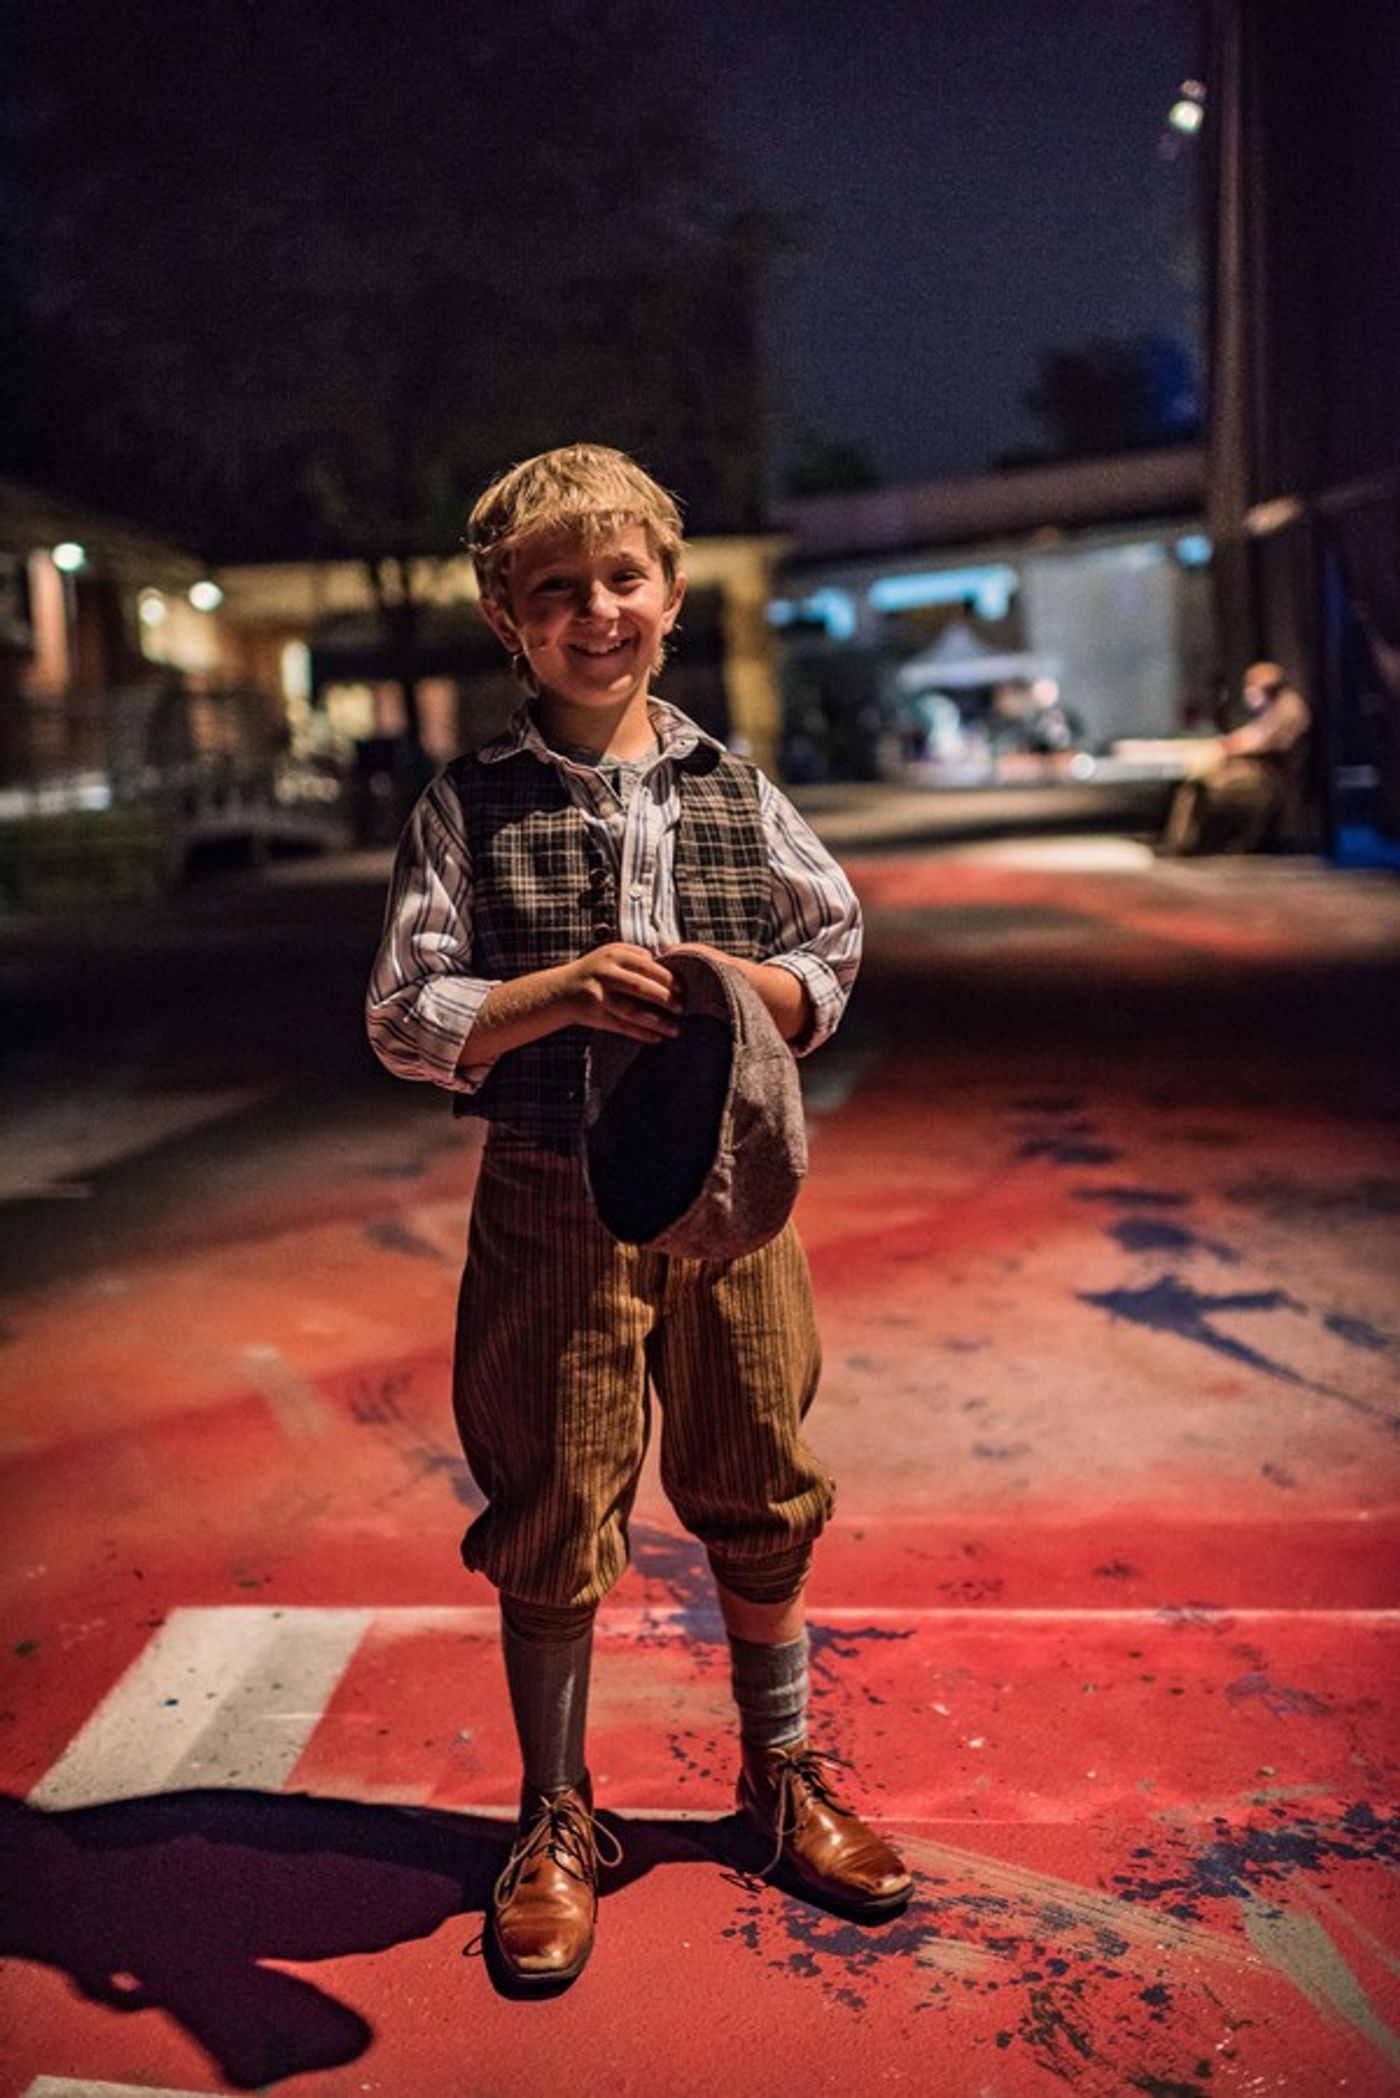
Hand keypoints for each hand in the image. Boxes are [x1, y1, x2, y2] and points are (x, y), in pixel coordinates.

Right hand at [558, 942, 682, 1042]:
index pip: (646, 965)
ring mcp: (598, 995)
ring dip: (656, 1022)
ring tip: (675, 1030)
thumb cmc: (593, 972)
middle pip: (640, 987)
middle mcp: (604, 973)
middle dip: (664, 999)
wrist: (558, 991)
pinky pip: (622, 1027)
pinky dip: (641, 1033)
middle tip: (682, 1008)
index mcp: (612, 955)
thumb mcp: (609, 955)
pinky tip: (656, 1038)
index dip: (666, 977)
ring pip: (632, 1010)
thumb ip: (635, 956)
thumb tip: (666, 965)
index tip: (682, 987)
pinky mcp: (594, 1014)